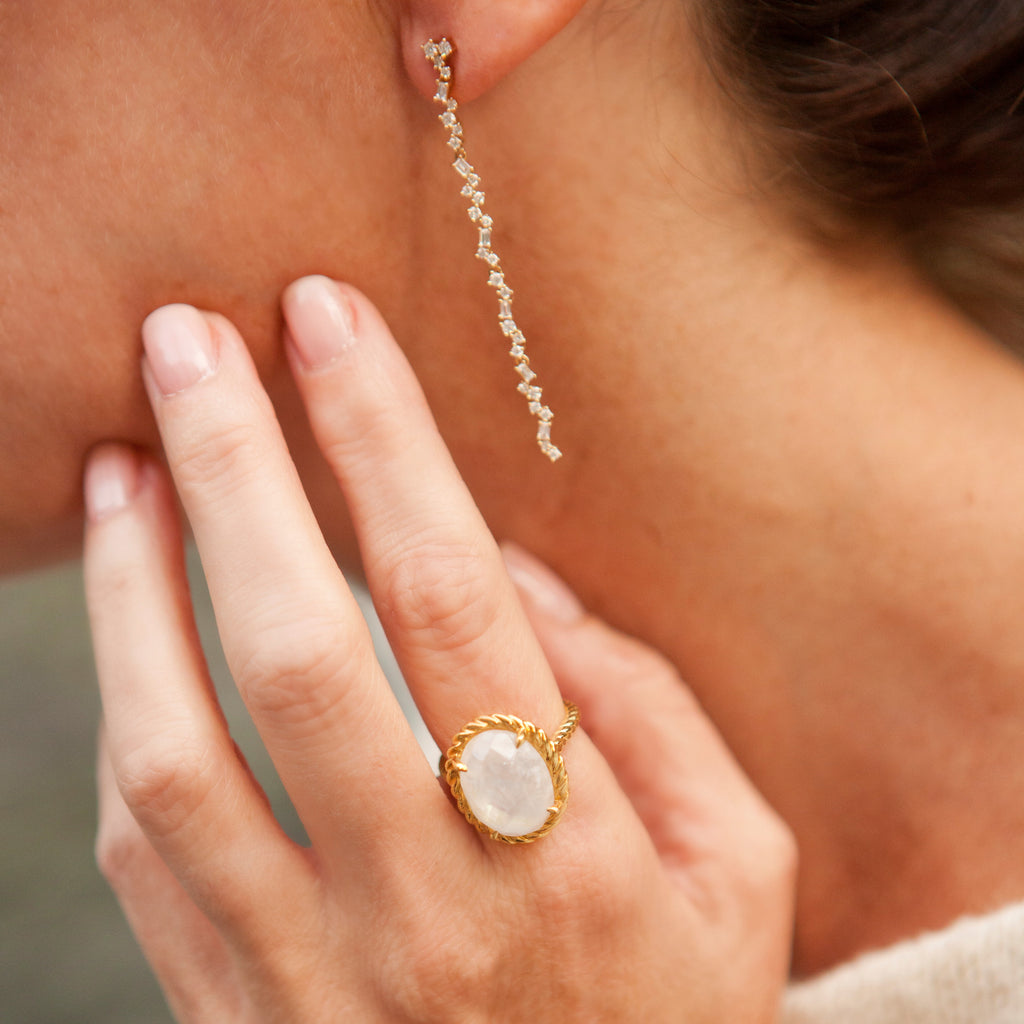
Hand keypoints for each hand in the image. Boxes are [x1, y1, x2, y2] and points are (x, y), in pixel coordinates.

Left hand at [84, 276, 794, 1021]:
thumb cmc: (680, 1015)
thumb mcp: (735, 862)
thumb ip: (646, 708)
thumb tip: (517, 575)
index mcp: (568, 848)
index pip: (452, 599)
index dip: (384, 443)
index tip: (330, 323)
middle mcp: (426, 902)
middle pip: (298, 650)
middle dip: (235, 470)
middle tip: (186, 342)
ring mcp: (314, 970)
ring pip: (177, 756)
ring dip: (135, 590)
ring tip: (121, 462)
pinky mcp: (241, 1014)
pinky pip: (149, 860)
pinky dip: (127, 722)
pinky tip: (131, 632)